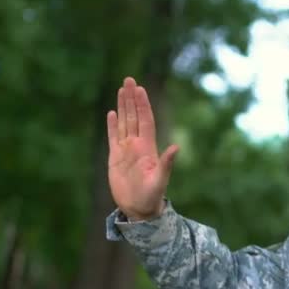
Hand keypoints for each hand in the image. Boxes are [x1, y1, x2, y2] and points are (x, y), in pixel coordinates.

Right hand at [107, 77, 178, 219]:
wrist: (140, 209)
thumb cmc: (152, 196)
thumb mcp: (160, 180)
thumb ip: (167, 164)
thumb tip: (176, 147)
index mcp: (148, 147)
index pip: (145, 120)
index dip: (142, 105)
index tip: (140, 89)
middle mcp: (137, 145)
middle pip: (134, 116)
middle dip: (131, 98)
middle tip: (129, 79)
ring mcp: (126, 150)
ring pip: (124, 123)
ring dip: (122, 106)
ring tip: (121, 89)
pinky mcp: (115, 157)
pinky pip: (113, 137)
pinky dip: (112, 125)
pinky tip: (112, 113)